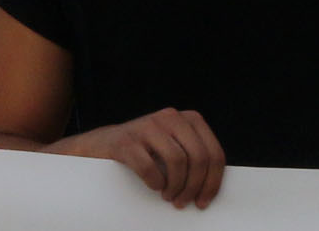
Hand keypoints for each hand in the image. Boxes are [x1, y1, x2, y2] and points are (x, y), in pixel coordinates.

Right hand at [61, 108, 226, 208]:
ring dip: (176, 187)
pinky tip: (154, 186)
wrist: (102, 145)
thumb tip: (217, 184)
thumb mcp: (175, 146)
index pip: (214, 153)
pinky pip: (150, 167)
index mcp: (186, 119)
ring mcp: (145, 125)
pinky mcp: (125, 140)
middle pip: (198, 157)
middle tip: (185, 202)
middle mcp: (169, 116)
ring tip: (170, 197)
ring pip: (178, 161)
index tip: (204, 201)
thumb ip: (195, 154)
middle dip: (195, 186)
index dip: (213, 182)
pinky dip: (155, 183)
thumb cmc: (145, 152)